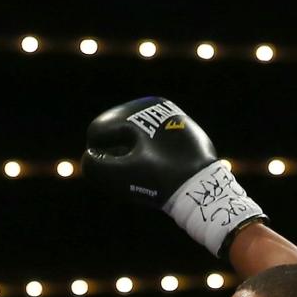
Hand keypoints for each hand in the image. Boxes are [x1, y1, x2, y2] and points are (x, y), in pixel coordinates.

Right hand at [83, 96, 265, 256]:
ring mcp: (173, 119)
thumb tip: (89, 158)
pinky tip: (158, 175)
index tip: (114, 175)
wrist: (206, 190)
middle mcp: (156, 107)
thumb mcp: (123, 177)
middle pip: (118, 133)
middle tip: (129, 179)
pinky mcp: (185, 134)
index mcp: (139, 109)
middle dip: (116, 155)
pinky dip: (151, 158)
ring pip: (137, 139)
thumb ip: (96, 167)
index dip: (99, 157)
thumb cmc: (163, 181)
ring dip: (131, 157)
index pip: (99, 131)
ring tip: (142, 178)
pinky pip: (157, 144)